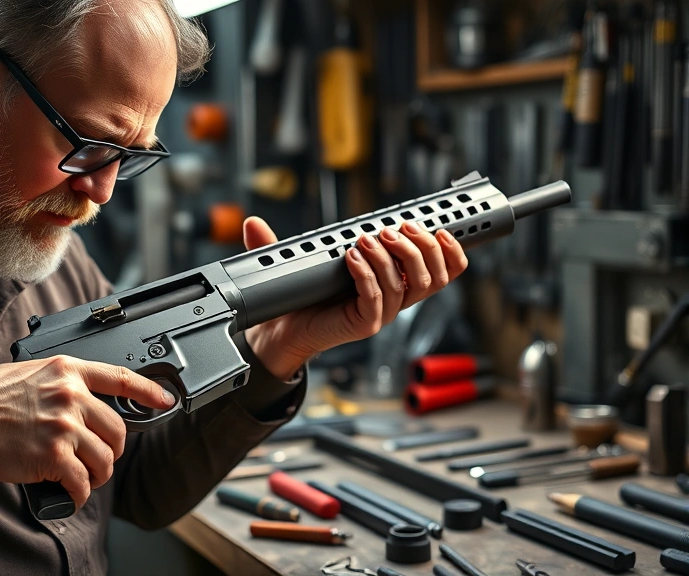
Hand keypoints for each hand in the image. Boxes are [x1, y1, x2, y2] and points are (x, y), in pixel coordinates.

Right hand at [0, 357, 174, 509]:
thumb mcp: (26, 371)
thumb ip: (57, 380)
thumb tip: (79, 393)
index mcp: (66, 371)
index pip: (120, 377)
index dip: (149, 389)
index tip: (165, 399)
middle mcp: (71, 396)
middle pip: (117, 428)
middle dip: (114, 449)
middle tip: (100, 459)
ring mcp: (64, 426)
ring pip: (104, 458)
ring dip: (97, 475)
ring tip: (84, 479)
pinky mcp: (54, 456)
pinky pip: (82, 482)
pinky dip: (79, 494)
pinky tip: (70, 495)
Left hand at [242, 218, 468, 379]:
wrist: (277, 333)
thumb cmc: (297, 299)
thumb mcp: (293, 263)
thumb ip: (277, 242)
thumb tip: (252, 221)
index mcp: (393, 283)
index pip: (441, 271)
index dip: (449, 251)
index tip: (441, 227)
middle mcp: (392, 300)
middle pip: (433, 277)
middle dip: (421, 247)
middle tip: (396, 229)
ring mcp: (379, 314)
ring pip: (408, 287)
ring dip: (392, 257)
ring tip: (367, 239)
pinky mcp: (362, 326)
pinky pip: (376, 300)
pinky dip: (367, 274)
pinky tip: (351, 258)